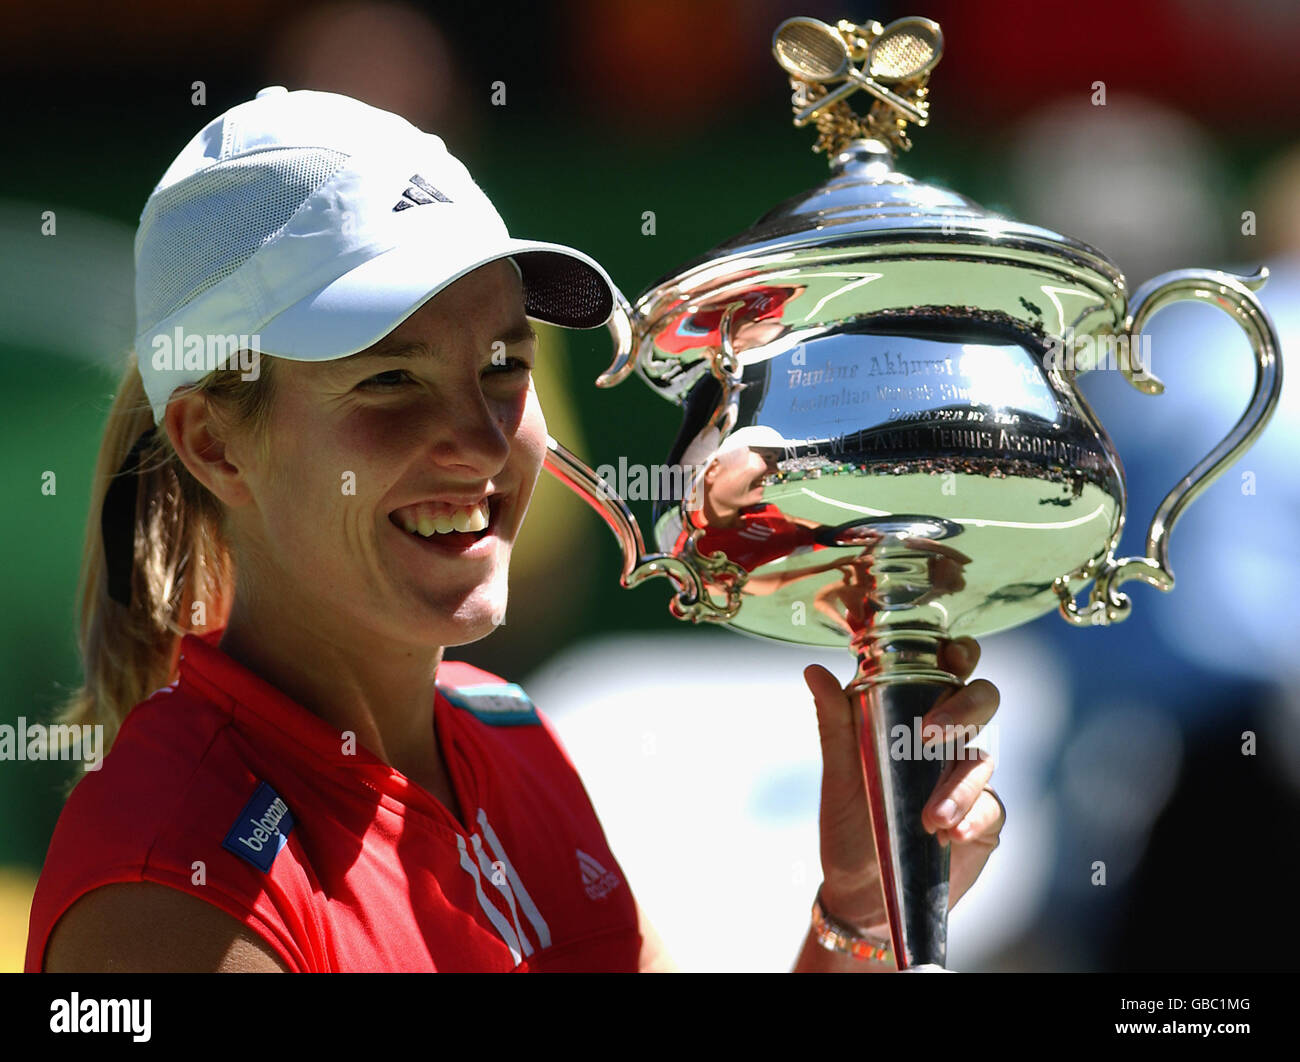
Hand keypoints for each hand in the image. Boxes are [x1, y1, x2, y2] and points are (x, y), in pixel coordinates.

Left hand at [803, 637, 1003, 928]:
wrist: (861, 893)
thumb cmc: (851, 823)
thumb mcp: (840, 773)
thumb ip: (835, 723)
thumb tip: (814, 671)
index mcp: (914, 714)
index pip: (945, 670)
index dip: (958, 654)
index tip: (953, 655)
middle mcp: (948, 739)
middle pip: (980, 701)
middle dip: (964, 709)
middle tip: (931, 734)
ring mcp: (968, 778)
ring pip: (982, 757)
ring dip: (959, 785)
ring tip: (930, 817)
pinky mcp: (984, 818)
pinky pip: (991, 807)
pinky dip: (972, 817)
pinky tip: (949, 834)